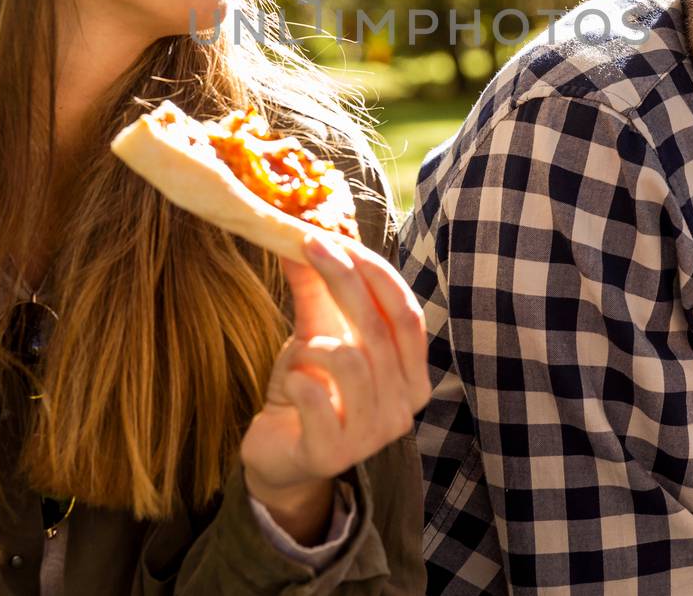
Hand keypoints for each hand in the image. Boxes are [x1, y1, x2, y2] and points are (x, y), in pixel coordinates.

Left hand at [240, 233, 430, 541]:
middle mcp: (404, 408)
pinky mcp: (334, 454)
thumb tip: (303, 235)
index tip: (337, 237)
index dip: (375, 272)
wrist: (280, 456)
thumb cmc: (309, 391)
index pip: (407, 313)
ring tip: (302, 353)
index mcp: (412, 376)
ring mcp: (372, 436)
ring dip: (315, 345)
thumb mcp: (315, 333)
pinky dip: (298, 379)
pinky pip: (317, 397)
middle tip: (307, 245)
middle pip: (380, 330)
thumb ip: (316, 290)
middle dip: (343, 280)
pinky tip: (292, 385)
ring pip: (352, 361)